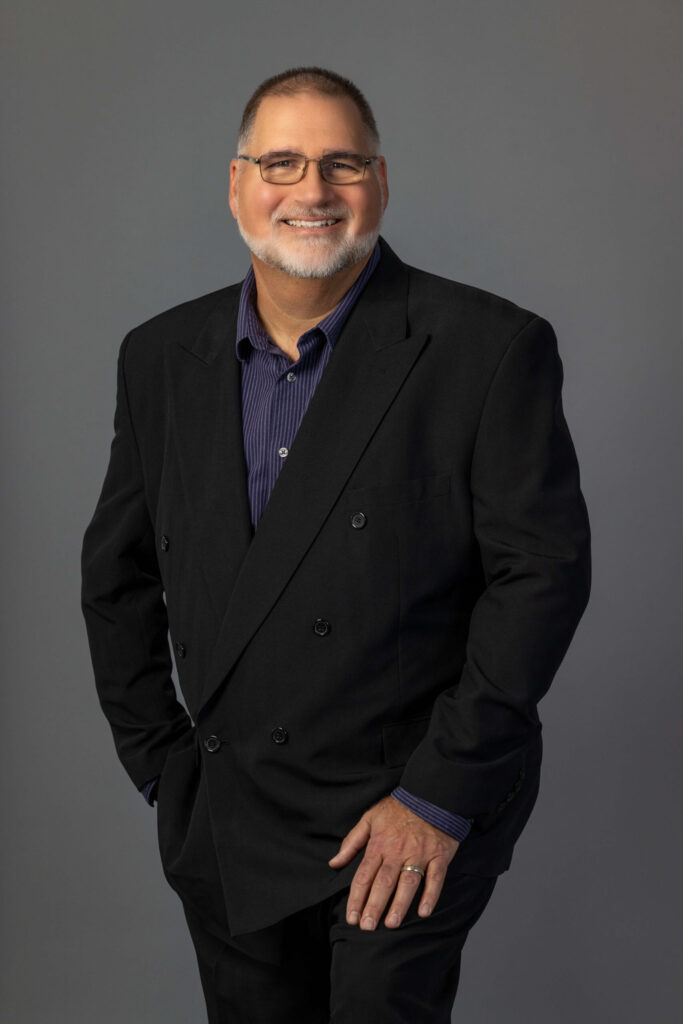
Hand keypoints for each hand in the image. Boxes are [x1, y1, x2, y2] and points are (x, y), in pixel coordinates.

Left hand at [327, 794, 459, 929]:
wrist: (430, 795)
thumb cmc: (398, 808)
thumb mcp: (370, 818)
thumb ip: (352, 842)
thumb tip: (334, 863)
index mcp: (379, 844)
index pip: (364, 875)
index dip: (356, 897)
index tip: (351, 917)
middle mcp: (398, 851)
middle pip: (384, 882)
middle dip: (374, 905)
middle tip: (367, 927)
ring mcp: (419, 854)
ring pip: (408, 882)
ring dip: (399, 904)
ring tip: (391, 924)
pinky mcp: (439, 856)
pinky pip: (435, 878)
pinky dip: (430, 895)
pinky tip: (424, 912)